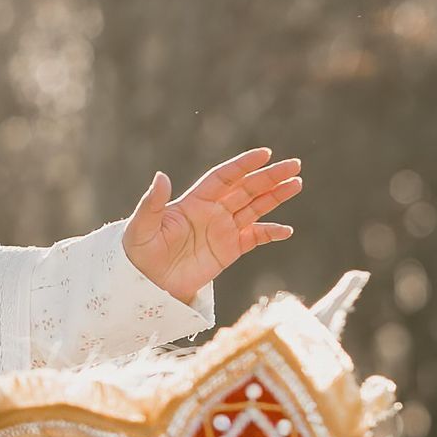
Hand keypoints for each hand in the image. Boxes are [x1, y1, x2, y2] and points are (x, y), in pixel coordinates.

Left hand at [122, 149, 302, 304]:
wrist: (147, 283)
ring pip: (255, 208)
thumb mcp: (142, 226)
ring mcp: (222, 230)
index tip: (265, 154)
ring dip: (276, 197)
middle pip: (246, 188)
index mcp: (194, 201)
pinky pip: (255, 238)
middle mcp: (212, 211)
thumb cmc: (139, 252)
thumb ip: (152, 202)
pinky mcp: (229, 250)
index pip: (224, 177)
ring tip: (297, 184)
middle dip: (270, 177)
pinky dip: (270, 233)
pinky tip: (286, 231)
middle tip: (294, 165)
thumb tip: (160, 176)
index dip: (244, 164)